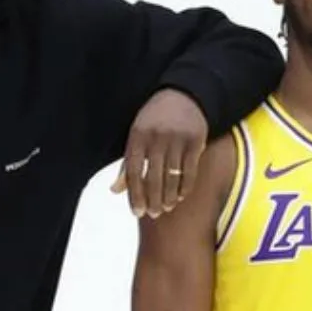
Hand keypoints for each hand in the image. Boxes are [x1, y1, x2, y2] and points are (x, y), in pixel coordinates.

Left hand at [110, 88, 206, 217]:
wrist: (185, 96)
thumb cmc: (155, 120)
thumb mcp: (137, 136)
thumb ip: (127, 164)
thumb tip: (115, 191)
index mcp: (137, 136)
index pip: (133, 171)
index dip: (134, 195)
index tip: (137, 213)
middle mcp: (156, 137)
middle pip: (153, 177)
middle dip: (153, 200)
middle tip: (154, 214)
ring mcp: (177, 138)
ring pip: (172, 177)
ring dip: (170, 196)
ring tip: (167, 207)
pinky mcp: (196, 140)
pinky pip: (191, 171)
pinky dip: (186, 187)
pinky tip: (181, 196)